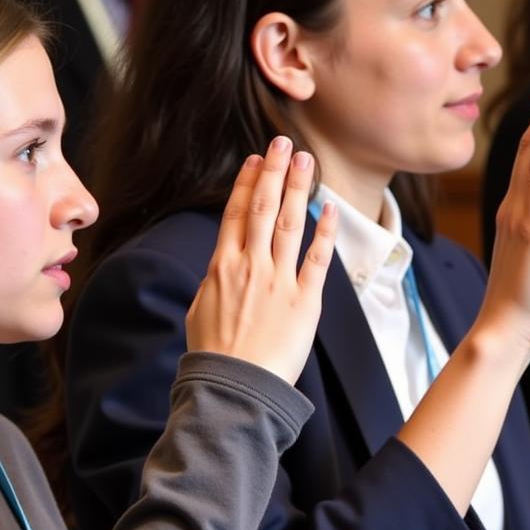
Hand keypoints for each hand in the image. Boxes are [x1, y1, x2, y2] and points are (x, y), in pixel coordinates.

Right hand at [186, 136, 336, 383]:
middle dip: (272, 171)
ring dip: (296, 188)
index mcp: (221, 267)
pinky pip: (317, 258)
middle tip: (282, 142)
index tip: (254, 161)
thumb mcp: (200, 311)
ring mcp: (278, 281)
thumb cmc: (214, 356)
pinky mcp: (305, 301)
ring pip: (287, 223)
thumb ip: (215, 283)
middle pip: (261, 207)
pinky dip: (324, 231)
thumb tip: (220, 269)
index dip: (246, 183)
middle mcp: (250, 267)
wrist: (234, 388)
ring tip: (304, 159)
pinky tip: (329, 207)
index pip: (235, 214)